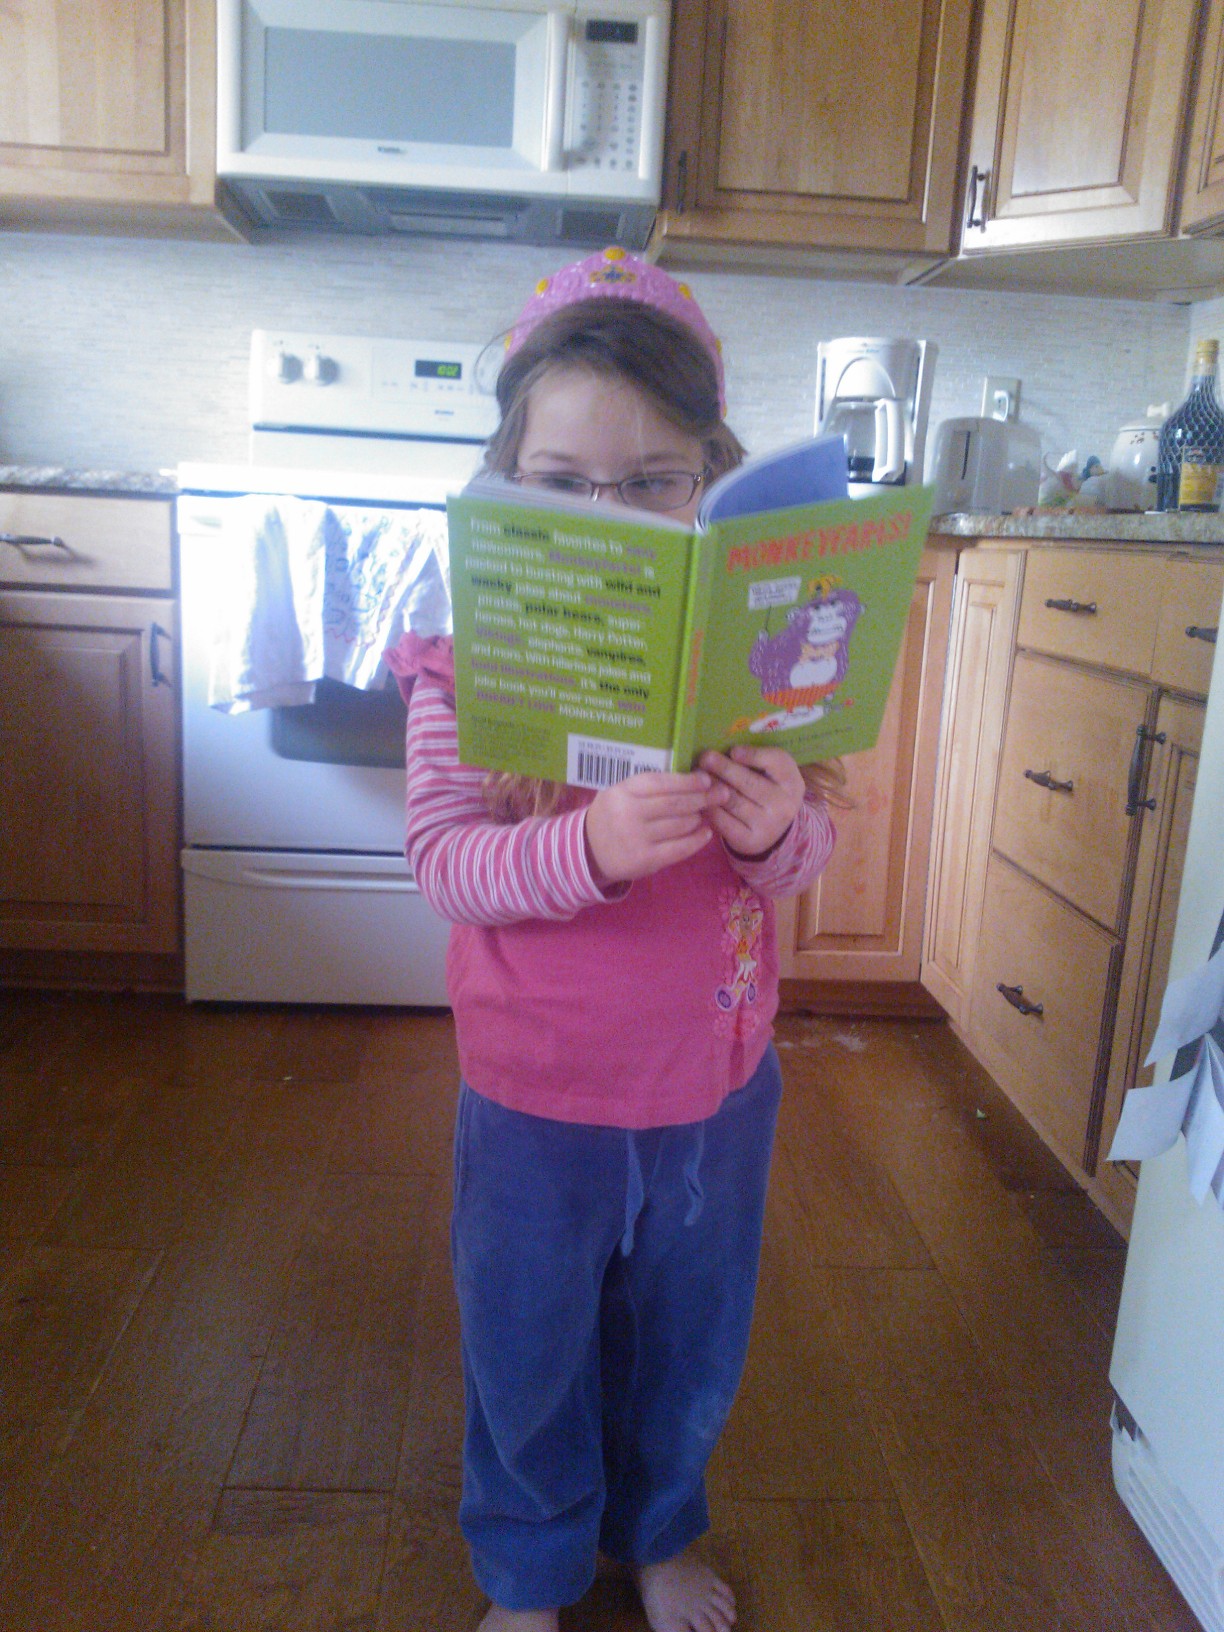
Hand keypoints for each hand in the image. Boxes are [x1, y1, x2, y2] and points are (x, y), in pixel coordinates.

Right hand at [584, 770, 724, 884]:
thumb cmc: (612, 816)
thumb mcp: (621, 793)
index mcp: (624, 791)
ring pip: (680, 824)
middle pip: (675, 803)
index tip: (707, 780)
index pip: (662, 782)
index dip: (688, 781)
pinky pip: (679, 848)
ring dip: (698, 818)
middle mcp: (629, 813)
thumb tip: (693, 780)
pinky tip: (705, 833)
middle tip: (722, 794)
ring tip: (705, 814)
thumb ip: (649, 787)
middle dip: (703, 798)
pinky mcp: (646, 859)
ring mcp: (637, 838)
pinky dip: (697, 840)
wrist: (589, 851)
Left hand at [697, 746, 804, 857]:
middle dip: (724, 768)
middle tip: (705, 757)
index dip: (754, 756)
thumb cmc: (768, 789)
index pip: (776, 763)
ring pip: (732, 801)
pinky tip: (699, 796)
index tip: (733, 750)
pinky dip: (709, 806)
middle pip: (749, 783)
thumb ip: (758, 758)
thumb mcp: (773, 772)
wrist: (775, 830)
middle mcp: (783, 805)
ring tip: (698, 775)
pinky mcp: (748, 841)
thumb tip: (725, 750)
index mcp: (792, 781)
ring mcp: (766, 826)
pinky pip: (722, 821)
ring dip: (711, 786)